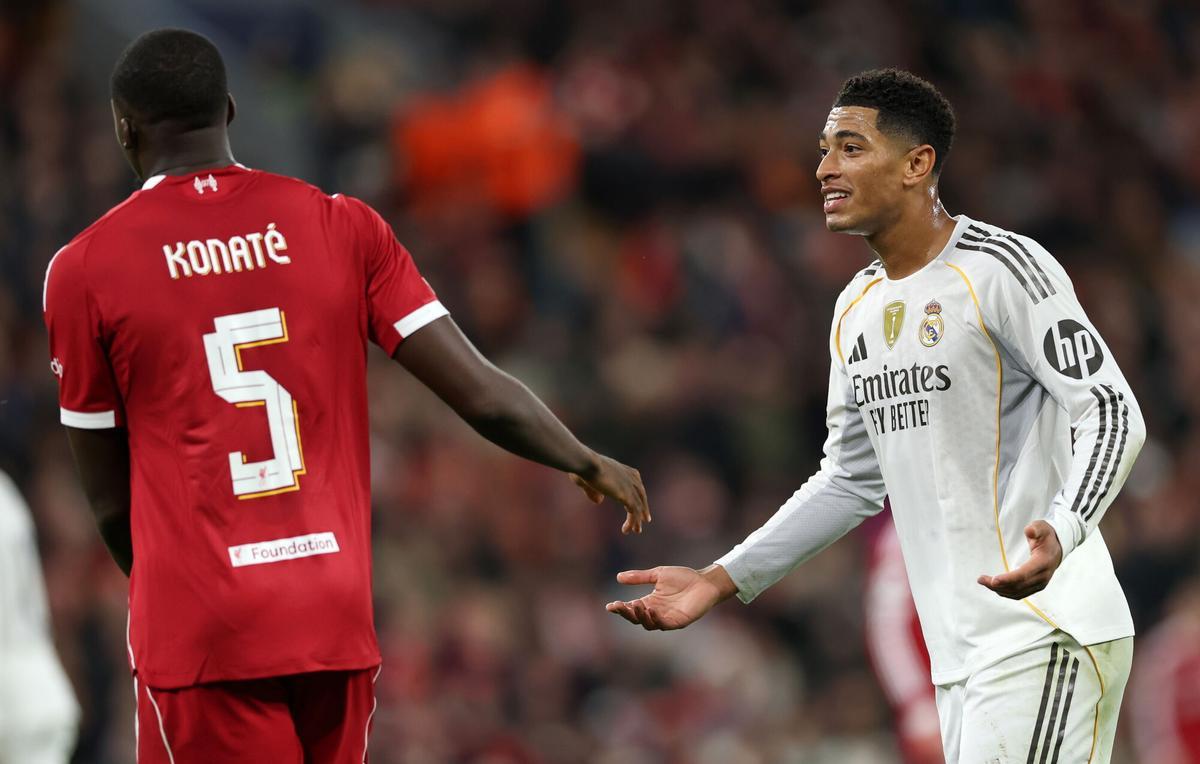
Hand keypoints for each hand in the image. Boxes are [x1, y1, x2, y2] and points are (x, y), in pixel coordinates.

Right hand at [570, 454, 649, 534]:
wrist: (587, 463)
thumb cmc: (583, 467)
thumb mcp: (587, 480)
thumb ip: (593, 491)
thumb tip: (599, 501)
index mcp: (624, 470)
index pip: (637, 483)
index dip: (638, 495)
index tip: (639, 504)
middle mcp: (630, 477)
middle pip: (641, 495)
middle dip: (643, 508)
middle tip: (645, 519)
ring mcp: (630, 486)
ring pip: (638, 506)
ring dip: (637, 519)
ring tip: (636, 530)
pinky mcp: (626, 495)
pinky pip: (633, 512)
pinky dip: (632, 522)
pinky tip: (626, 530)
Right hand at [606, 565, 736, 629]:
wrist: (704, 581)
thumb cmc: (683, 577)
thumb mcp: (658, 574)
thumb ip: (640, 577)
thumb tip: (618, 577)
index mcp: (650, 601)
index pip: (631, 608)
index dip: (620, 608)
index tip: (610, 606)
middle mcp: (656, 612)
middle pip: (636, 618)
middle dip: (626, 613)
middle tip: (618, 606)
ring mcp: (666, 618)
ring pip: (647, 624)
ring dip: (639, 616)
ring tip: (635, 604)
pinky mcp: (678, 622)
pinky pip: (663, 625)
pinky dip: (655, 619)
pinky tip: (650, 610)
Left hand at [978, 520, 1062, 599]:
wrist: (1056, 549)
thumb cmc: (1046, 537)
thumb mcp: (1042, 528)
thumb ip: (1035, 529)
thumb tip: (1029, 531)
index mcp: (1043, 563)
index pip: (1024, 574)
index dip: (1008, 579)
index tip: (993, 580)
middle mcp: (1042, 577)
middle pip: (1018, 586)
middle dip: (998, 585)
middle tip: (981, 579)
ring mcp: (1039, 584)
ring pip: (1017, 592)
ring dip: (999, 590)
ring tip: (983, 581)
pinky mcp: (1035, 587)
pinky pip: (1018, 594)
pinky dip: (1005, 592)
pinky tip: (994, 587)